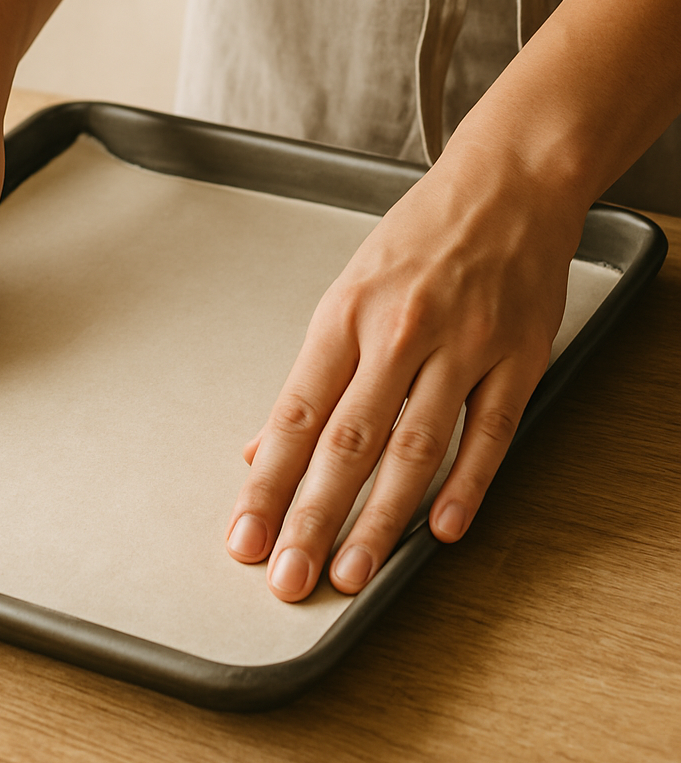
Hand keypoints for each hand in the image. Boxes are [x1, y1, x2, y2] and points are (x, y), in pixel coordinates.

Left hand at [224, 139, 585, 601]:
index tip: (245, 535)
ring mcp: (461, 345)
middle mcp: (396, 333)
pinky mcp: (518, 355)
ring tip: (352, 570)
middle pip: (347, 440)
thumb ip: (309, 377)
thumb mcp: (344, 294)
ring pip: (415, 445)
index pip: (294, 415)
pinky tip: (440, 529)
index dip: (266, 483)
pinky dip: (467, 483)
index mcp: (342, 316)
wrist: (502, 185)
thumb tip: (259, 445)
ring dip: (381, 516)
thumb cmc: (415, 241)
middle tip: (289, 577)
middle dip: (313, 515)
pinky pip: (490, 430)